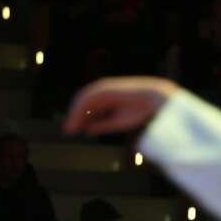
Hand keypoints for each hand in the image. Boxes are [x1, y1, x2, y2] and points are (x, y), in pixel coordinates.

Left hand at [63, 77, 179, 136]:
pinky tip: (75, 123)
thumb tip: (87, 130)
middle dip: (75, 117)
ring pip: (83, 102)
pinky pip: (86, 100)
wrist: (153, 100)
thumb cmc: (140, 112)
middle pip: (84, 104)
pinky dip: (78, 112)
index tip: (76, 129)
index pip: (90, 107)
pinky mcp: (103, 90)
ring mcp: (103, 89)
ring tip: (69, 130)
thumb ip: (103, 125)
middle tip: (68, 131)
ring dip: (74, 116)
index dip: (81, 118)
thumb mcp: (117, 121)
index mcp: (109, 97)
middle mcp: (104, 91)